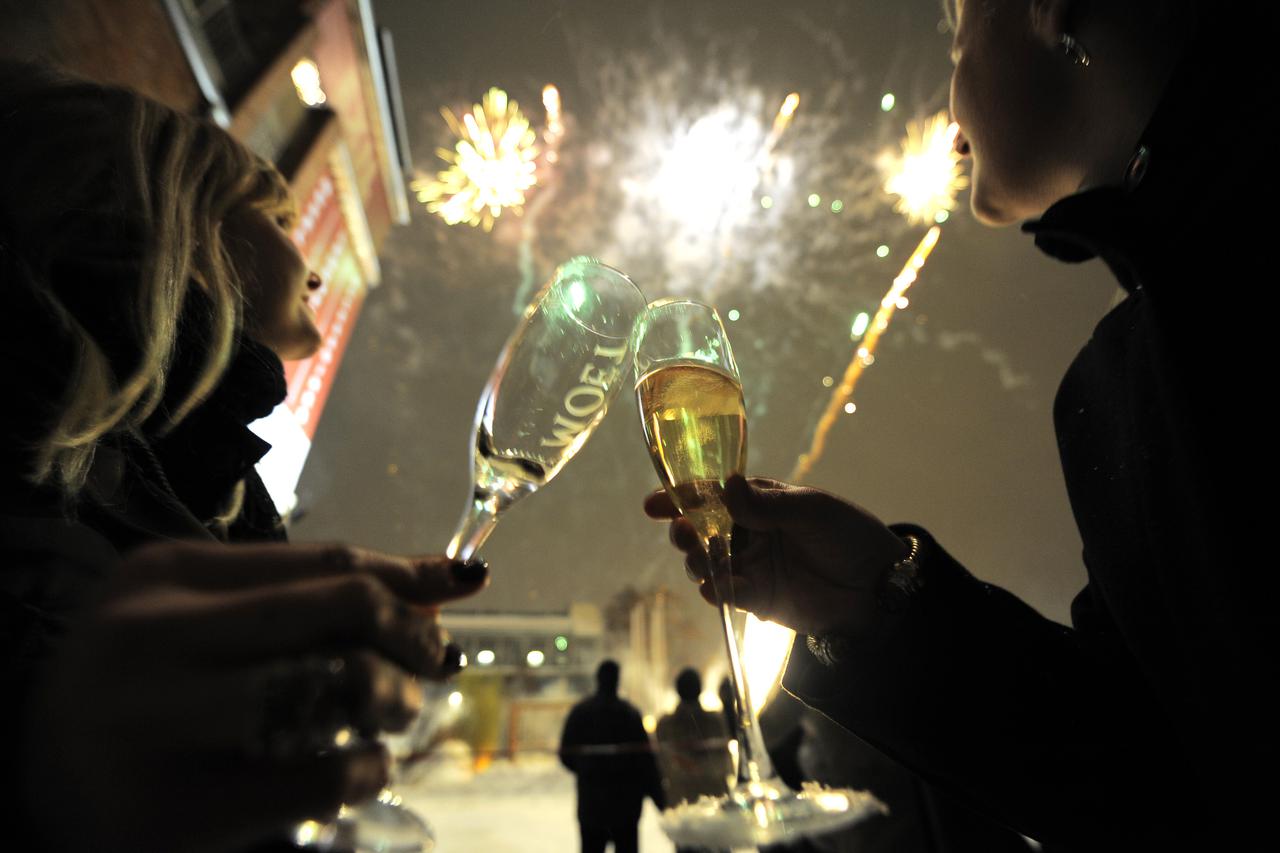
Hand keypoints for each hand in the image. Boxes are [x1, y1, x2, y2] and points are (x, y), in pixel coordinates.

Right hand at [20, 540, 488, 852]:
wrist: (36, 787)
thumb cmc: (144, 691)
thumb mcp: (208, 619)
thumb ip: (312, 595)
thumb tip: (452, 582)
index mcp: (162, 575)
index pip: (327, 560)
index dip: (412, 577)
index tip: (463, 589)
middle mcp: (151, 636)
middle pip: (344, 610)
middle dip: (415, 638)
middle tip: (434, 666)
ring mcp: (155, 725)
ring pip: (340, 684)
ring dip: (396, 702)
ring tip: (390, 716)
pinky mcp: (171, 814)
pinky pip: (322, 777)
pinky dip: (369, 770)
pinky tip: (360, 769)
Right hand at [643, 475, 906, 637]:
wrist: (878, 588)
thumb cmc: (849, 536)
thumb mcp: (811, 510)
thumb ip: (767, 504)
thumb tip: (726, 485)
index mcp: (760, 501)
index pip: (712, 495)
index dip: (681, 496)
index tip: (655, 503)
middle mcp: (749, 532)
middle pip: (700, 530)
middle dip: (684, 531)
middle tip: (682, 532)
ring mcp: (751, 566)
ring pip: (706, 563)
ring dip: (696, 561)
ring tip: (700, 559)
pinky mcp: (758, 598)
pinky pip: (726, 594)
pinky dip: (717, 591)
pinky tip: (718, 589)